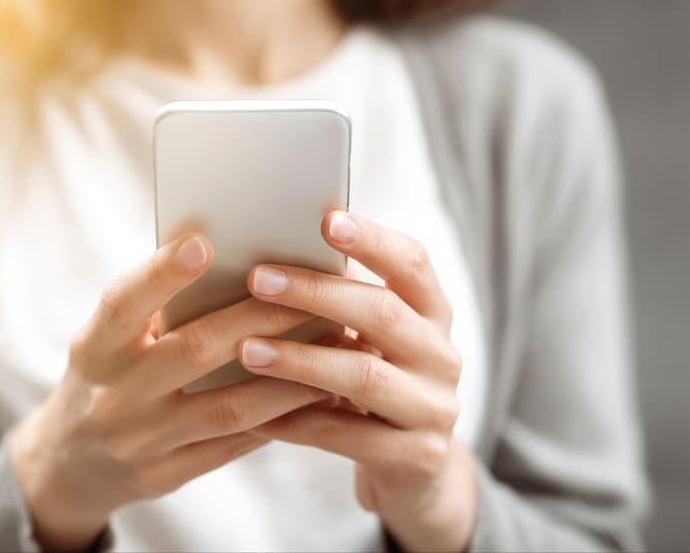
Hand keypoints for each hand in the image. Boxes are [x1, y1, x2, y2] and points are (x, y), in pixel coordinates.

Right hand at [8, 234, 330, 551]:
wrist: (70, 462)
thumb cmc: (104, 375)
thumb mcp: (106, 339)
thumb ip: (152, 306)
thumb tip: (230, 254)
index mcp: (94, 349)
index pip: (123, 306)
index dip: (160, 274)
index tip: (205, 241)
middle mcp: (114, 396)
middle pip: (194, 352)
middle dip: (262, 318)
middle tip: (314, 291)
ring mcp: (142, 442)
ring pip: (230, 407)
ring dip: (292, 375)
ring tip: (339, 343)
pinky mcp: (169, 474)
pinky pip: (237, 445)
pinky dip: (282, 417)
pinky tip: (322, 392)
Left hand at [238, 211, 476, 552]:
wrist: (413, 469)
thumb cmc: (371, 381)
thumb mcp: (369, 337)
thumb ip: (340, 299)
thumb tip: (268, 251)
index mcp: (432, 312)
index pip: (413, 263)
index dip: (373, 239)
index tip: (326, 219)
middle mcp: (442, 355)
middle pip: (384, 313)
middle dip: (317, 293)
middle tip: (258, 279)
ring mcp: (434, 408)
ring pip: (364, 375)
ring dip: (299, 360)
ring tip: (247, 349)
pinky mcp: (417, 456)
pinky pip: (345, 436)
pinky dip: (294, 422)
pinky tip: (253, 414)